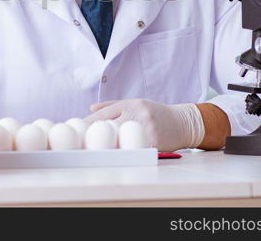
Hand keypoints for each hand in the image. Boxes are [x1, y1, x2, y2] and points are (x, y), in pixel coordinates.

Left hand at [84, 98, 204, 151]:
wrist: (182, 122)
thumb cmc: (155, 113)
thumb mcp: (135, 103)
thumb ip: (112, 106)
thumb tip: (90, 109)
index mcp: (130, 104)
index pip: (105, 113)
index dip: (88, 122)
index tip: (77, 130)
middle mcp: (137, 113)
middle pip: (110, 125)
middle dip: (94, 135)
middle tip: (81, 144)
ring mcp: (146, 127)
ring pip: (122, 139)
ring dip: (107, 146)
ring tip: (95, 151)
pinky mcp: (154, 141)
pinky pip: (135, 149)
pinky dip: (125, 153)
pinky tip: (115, 157)